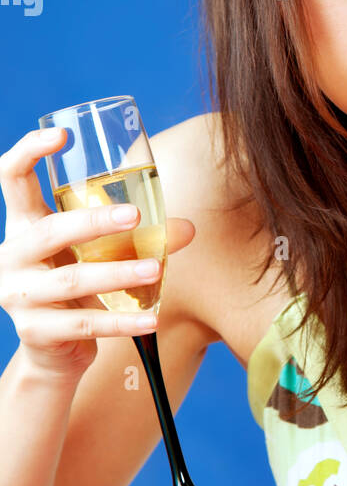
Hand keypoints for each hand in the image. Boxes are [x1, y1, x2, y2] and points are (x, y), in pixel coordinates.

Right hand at [0, 126, 195, 379]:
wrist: (55, 350)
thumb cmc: (78, 287)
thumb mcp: (99, 254)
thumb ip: (137, 236)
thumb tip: (189, 229)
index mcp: (24, 224)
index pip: (11, 177)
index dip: (29, 151)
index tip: (63, 135)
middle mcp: (12, 255)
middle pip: (48, 230)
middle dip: (94, 222)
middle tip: (134, 216)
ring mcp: (19, 295)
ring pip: (73, 279)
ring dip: (118, 273)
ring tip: (155, 269)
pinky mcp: (35, 331)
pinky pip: (84, 323)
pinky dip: (121, 322)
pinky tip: (151, 320)